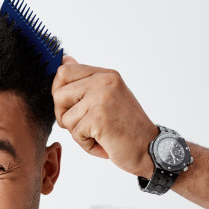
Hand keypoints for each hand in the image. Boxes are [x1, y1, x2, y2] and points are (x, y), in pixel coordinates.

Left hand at [52, 56, 158, 176]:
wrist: (150, 148)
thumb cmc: (127, 127)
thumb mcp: (108, 97)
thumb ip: (86, 80)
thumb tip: (66, 60)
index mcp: (106, 75)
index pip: (64, 72)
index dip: (60, 92)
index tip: (71, 106)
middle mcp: (104, 82)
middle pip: (58, 93)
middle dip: (64, 114)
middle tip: (84, 124)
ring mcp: (102, 98)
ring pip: (64, 117)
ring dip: (78, 133)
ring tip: (99, 134)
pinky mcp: (99, 117)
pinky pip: (75, 134)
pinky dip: (86, 144)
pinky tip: (103, 142)